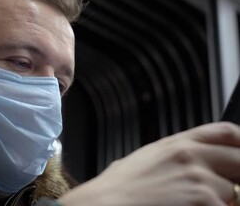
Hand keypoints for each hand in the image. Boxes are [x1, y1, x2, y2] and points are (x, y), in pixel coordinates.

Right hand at [58, 122, 239, 205]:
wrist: (104, 204)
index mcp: (177, 144)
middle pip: (239, 160)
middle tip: (222, 190)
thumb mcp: (147, 159)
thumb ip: (176, 155)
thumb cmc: (119, 189)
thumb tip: (194, 163)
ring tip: (186, 204)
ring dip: (219, 202)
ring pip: (232, 193)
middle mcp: (190, 155)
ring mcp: (198, 178)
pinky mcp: (202, 199)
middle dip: (235, 177)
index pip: (226, 133)